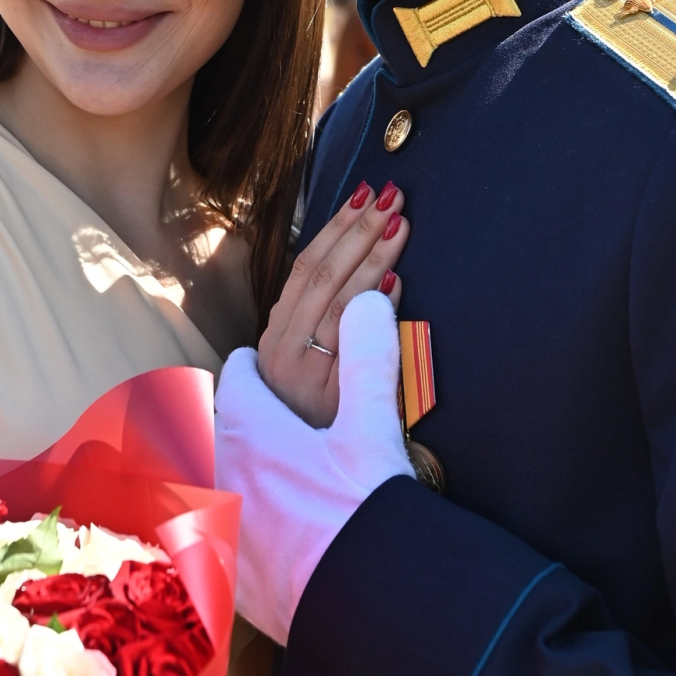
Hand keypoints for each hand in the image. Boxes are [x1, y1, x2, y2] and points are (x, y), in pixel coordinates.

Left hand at [217, 290, 411, 645]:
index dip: (244, 371)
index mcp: (252, 433)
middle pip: (192, 434)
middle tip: (211, 416)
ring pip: (180, 489)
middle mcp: (219, 476)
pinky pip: (187, 545)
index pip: (235, 383)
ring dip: (184, 478)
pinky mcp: (219, 577)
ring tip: (194, 477)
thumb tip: (369, 301)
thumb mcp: (374, 429)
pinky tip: (208, 543)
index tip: (248, 366)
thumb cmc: (367, 516)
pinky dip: (191, 535)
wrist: (366, 607)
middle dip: (201, 422)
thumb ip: (369, 359)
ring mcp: (213, 530)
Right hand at [257, 180, 408, 427]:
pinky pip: (354, 344)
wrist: (301, 481)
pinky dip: (373, 308)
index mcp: (275, 336)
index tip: (363, 194)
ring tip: (400, 225)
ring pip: (339, 302)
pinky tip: (394, 280)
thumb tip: (357, 263)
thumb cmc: (308, 416)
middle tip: (391, 196)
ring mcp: (306, 376)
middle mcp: (282, 352)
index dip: (336, 227)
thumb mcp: (302, 364)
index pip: (305, 267)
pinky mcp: (331, 401)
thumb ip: (319, 317)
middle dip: (360, 230)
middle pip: (323, 276)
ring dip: (372, 257)